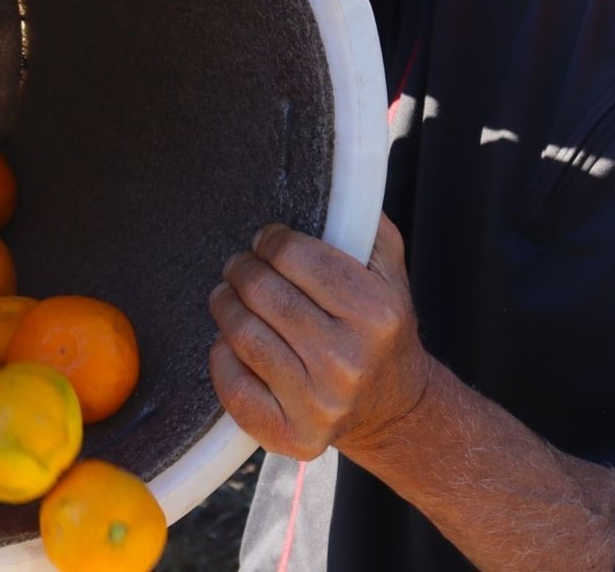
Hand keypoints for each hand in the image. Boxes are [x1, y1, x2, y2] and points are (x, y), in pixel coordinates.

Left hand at [208, 215, 432, 459]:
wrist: (393, 408)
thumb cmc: (380, 328)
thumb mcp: (389, 272)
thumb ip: (363, 224)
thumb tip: (330, 180)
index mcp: (375, 313)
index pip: (294, 257)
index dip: (270, 241)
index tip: (266, 241)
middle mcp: (348, 361)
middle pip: (262, 294)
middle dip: (241, 270)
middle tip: (239, 267)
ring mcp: (318, 403)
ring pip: (242, 335)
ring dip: (225, 306)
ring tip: (229, 297)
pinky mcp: (291, 435)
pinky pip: (232, 384)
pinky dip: (222, 356)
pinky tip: (232, 342)